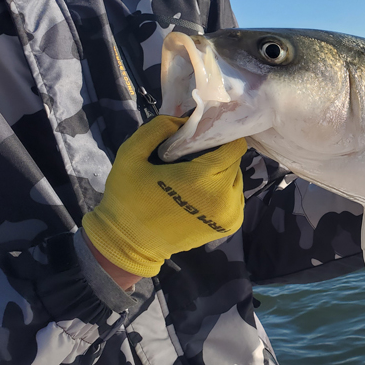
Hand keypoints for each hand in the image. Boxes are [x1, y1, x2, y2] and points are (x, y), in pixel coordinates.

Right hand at [83, 116, 247, 278]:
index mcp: (201, 179)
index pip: (234, 146)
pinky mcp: (230, 225)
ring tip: (195, 174)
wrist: (130, 243)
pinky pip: (235, 196)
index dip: (220, 136)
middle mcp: (223, 197)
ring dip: (221, 172)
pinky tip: (200, 191)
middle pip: (234, 161)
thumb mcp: (131, 155)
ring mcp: (230, 214)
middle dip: (217, 153)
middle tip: (193, 154)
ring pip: (237, 178)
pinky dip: (223, 190)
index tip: (203, 135)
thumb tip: (184, 120)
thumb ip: (157, 129)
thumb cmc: (128, 198)